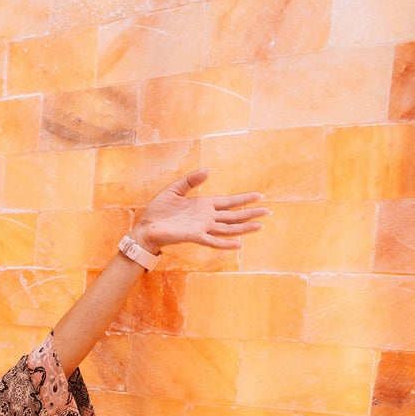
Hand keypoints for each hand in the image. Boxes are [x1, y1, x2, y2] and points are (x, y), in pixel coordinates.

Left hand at [131, 169, 267, 253]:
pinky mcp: (194, 236)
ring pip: (228, 228)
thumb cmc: (157, 211)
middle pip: (234, 215)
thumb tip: (208, 171)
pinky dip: (226, 243)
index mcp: (203, 205)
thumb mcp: (174, 190)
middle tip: (269, 211)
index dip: (244, 199)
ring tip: (260, 226)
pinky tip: (239, 244)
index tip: (260, 195)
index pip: (229, 202)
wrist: (145, 228)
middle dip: (251, 213)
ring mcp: (202, 228)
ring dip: (244, 228)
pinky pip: (213, 241)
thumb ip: (191, 181)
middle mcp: (206, 217)